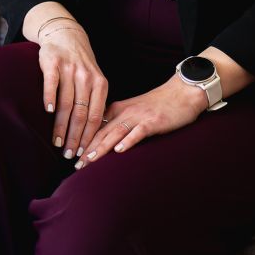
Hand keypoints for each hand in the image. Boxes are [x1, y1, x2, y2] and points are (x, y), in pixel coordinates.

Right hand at [35, 17, 108, 159]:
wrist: (66, 35)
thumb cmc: (79, 64)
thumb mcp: (93, 80)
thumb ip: (94, 101)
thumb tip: (94, 134)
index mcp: (100, 84)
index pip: (96, 116)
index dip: (89, 137)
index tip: (83, 153)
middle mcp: (87, 77)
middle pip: (81, 114)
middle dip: (75, 137)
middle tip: (68, 154)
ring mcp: (70, 70)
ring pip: (66, 103)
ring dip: (60, 125)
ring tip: (56, 142)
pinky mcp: (53, 63)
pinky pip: (52, 83)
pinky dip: (49, 97)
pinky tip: (47, 112)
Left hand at [75, 76, 206, 168]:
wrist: (183, 92)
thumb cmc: (159, 104)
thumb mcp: (133, 110)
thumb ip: (118, 120)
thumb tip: (102, 136)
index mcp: (118, 109)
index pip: (95, 126)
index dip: (83, 140)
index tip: (72, 154)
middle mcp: (125, 112)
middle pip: (101, 131)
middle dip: (87, 148)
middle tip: (75, 163)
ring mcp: (139, 117)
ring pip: (115, 132)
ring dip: (101, 147)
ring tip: (89, 159)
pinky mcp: (154, 122)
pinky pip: (139, 132)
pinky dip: (128, 141)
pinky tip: (119, 150)